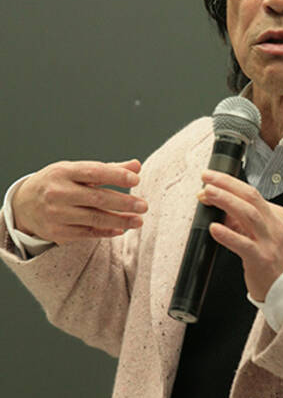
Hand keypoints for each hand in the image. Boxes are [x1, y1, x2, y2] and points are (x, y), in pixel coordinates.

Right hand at [12, 159, 147, 243]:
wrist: (24, 203)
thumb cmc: (59, 182)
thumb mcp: (78, 170)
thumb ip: (109, 169)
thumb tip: (136, 165)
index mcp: (64, 172)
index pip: (94, 172)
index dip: (116, 175)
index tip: (136, 180)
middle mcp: (58, 192)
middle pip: (97, 198)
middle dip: (123, 203)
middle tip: (143, 206)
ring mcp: (56, 214)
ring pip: (94, 218)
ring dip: (120, 220)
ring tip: (139, 220)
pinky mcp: (56, 232)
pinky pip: (87, 233)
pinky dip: (106, 232)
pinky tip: (121, 229)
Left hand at [198, 169, 282, 301]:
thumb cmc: (276, 261)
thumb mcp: (264, 234)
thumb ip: (243, 221)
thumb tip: (220, 207)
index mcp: (277, 216)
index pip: (252, 193)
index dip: (229, 185)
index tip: (211, 181)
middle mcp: (275, 225)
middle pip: (251, 196)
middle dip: (227, 184)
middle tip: (207, 178)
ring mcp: (270, 242)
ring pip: (248, 213)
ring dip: (226, 200)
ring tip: (208, 194)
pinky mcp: (262, 259)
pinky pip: (243, 244)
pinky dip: (227, 234)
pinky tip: (214, 228)